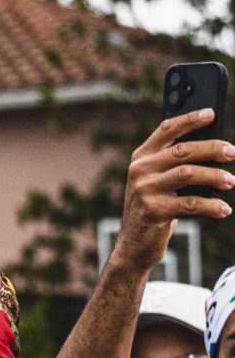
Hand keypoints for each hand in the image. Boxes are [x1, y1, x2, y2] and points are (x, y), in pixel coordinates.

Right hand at [114, 111, 233, 271]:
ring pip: (188, 173)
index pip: (166, 130)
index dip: (189, 119)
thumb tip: (216, 146)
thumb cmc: (154, 206)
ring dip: (215, 176)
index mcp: (141, 158)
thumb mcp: (159, 181)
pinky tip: (224, 209)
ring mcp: (145, 191)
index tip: (212, 113)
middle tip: (232, 152)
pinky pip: (190, 203)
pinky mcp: (154, 211)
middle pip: (182, 151)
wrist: (134, 244)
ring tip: (231, 181)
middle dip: (212, 149)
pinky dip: (211, 206)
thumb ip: (176, 163)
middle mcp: (140, 171)